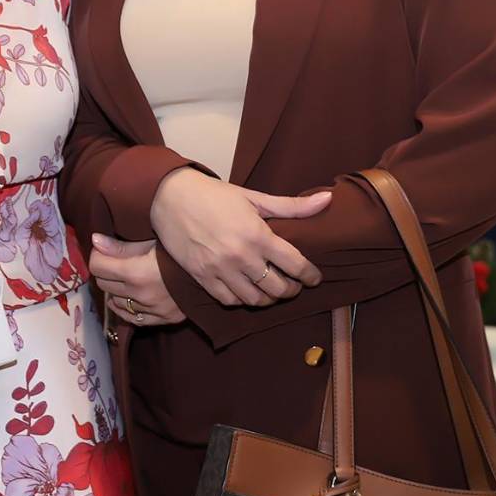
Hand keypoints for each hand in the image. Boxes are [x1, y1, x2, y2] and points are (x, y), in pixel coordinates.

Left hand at [89, 236, 184, 325]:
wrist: (215, 271)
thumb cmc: (180, 252)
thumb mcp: (152, 243)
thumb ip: (121, 246)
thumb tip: (94, 241)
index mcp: (135, 273)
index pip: (97, 267)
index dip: (98, 256)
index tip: (105, 251)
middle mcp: (140, 295)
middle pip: (103, 284)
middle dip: (105, 272)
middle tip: (115, 263)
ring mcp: (151, 310)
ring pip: (116, 301)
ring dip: (116, 290)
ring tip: (126, 278)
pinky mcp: (162, 319)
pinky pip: (132, 318)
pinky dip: (126, 307)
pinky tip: (129, 297)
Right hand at [149, 168, 327, 306]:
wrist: (169, 196)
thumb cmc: (213, 195)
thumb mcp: (253, 197)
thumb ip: (292, 206)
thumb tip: (327, 200)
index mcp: (257, 234)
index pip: (296, 265)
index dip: (310, 275)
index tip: (314, 278)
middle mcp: (240, 256)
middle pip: (278, 288)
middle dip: (292, 290)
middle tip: (294, 286)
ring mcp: (219, 269)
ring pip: (255, 300)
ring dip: (268, 299)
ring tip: (271, 291)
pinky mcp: (201, 277)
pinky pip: (228, 300)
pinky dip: (241, 300)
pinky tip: (246, 291)